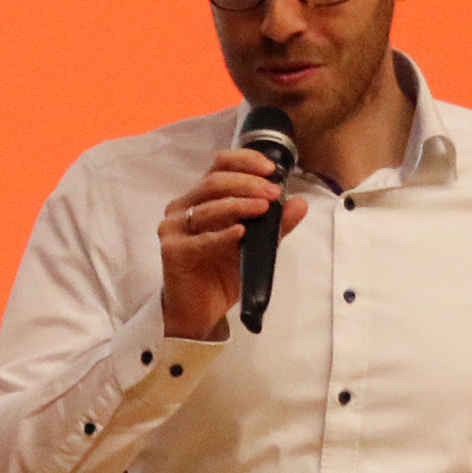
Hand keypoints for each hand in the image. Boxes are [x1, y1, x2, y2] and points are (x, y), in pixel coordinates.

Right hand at [158, 148, 309, 340]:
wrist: (201, 311)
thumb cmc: (221, 274)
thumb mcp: (255, 246)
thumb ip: (274, 225)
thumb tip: (299, 203)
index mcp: (201, 198)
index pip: (220, 166)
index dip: (245, 161)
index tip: (271, 169)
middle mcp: (183, 207)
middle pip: (214, 181)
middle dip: (248, 184)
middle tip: (273, 193)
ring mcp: (174, 228)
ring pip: (208, 206)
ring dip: (239, 204)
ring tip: (263, 209)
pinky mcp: (172, 251)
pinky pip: (200, 240)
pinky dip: (222, 235)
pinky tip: (240, 233)